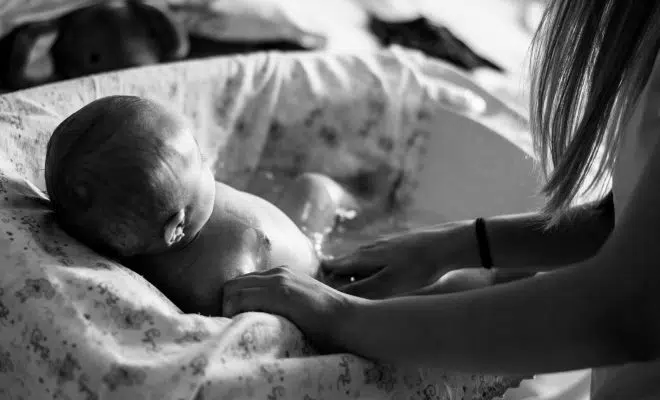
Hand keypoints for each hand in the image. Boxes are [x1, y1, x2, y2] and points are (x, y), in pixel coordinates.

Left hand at [222, 266, 358, 351]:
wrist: (349, 320)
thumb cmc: (329, 322)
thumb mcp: (302, 305)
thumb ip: (283, 304)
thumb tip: (262, 318)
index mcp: (283, 274)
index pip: (244, 283)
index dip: (235, 301)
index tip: (235, 320)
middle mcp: (278, 272)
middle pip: (233, 284)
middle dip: (227, 304)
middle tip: (231, 326)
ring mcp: (278, 280)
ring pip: (232, 289)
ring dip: (228, 310)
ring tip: (236, 328)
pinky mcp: (279, 291)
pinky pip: (241, 298)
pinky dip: (234, 313)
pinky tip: (243, 326)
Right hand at [323, 221, 477, 298]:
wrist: (446, 244)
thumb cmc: (418, 266)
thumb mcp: (388, 284)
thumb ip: (361, 290)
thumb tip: (334, 296)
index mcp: (362, 257)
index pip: (331, 266)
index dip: (322, 277)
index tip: (314, 290)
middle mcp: (368, 248)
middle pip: (344, 264)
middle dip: (337, 279)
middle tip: (334, 296)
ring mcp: (382, 245)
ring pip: (360, 262)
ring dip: (355, 276)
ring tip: (357, 291)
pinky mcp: (396, 246)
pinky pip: (374, 260)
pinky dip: (370, 271)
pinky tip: (381, 279)